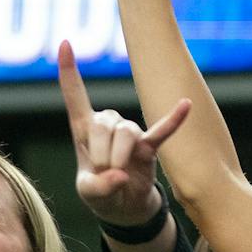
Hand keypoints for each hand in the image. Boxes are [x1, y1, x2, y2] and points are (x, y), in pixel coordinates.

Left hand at [58, 40, 188, 224]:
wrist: (124, 208)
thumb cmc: (100, 193)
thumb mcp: (88, 194)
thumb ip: (98, 187)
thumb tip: (121, 175)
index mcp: (83, 130)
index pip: (75, 95)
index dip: (69, 70)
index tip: (65, 43)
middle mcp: (107, 126)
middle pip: (103, 123)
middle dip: (101, 151)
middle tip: (103, 173)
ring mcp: (130, 135)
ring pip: (126, 132)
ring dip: (120, 156)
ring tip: (119, 175)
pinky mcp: (150, 146)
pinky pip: (162, 131)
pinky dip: (174, 120)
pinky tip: (186, 105)